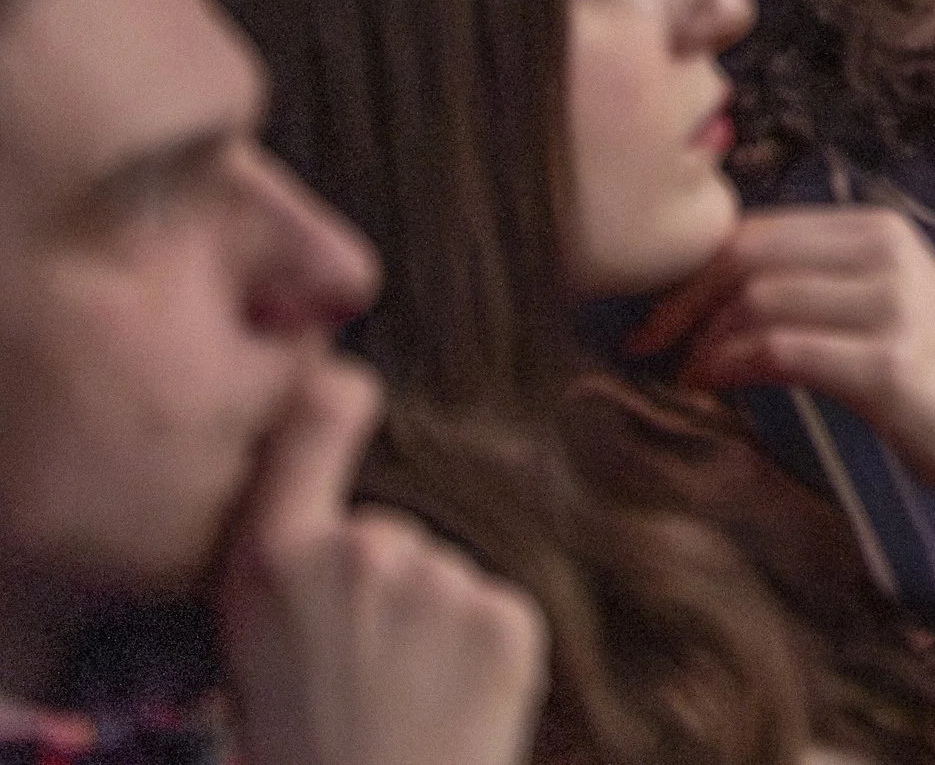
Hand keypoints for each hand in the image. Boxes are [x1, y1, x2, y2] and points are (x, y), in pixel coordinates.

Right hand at [216, 359, 547, 764]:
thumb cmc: (299, 745)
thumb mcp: (249, 645)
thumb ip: (289, 556)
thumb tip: (337, 467)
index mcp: (277, 557)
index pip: (315, 423)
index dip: (337, 396)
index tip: (351, 385)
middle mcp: (364, 549)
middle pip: (389, 531)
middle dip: (384, 583)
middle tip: (362, 671)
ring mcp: (443, 579)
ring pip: (444, 575)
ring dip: (432, 620)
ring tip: (403, 698)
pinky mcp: (507, 616)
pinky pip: (493, 608)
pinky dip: (479, 649)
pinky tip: (449, 703)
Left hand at [636, 206, 934, 542]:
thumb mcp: (886, 319)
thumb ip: (822, 293)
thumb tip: (722, 296)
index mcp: (883, 230)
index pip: (757, 228)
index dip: (691, 268)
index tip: (651, 312)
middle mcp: (890, 251)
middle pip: (747, 251)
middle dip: (679, 297)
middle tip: (641, 344)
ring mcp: (893, 305)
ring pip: (757, 297)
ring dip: (702, 339)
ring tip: (682, 376)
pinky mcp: (890, 364)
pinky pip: (782, 348)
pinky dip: (732, 365)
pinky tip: (712, 388)